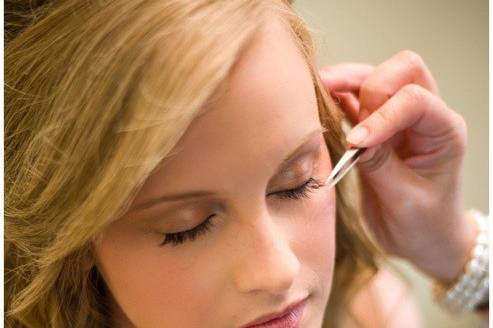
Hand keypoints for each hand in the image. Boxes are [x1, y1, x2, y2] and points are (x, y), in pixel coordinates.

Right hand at [320, 50, 477, 283]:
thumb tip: (355, 139)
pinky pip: (356, 101)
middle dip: (371, 82)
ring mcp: (399, 119)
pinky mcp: (375, 128)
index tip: (356, 142)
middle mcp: (425, 116)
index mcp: (444, 131)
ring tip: (322, 87)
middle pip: (403, 70)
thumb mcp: (405, 200)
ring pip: (376, 78)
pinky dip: (338, 97)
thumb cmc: (425, 224)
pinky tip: (322, 101)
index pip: (414, 100)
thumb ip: (381, 165)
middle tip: (347, 112)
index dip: (382, 115)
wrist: (422, 240)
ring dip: (348, 80)